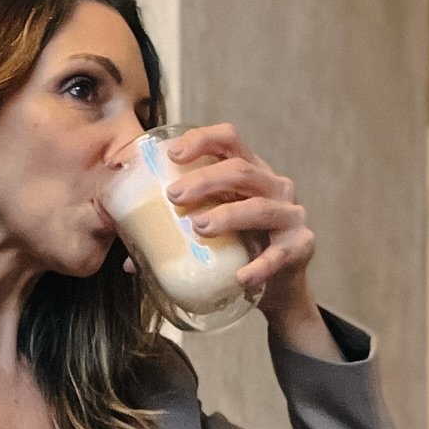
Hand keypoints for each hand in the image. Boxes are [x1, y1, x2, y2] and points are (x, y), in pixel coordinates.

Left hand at [162, 123, 316, 320]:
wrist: (277, 289)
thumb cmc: (239, 252)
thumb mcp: (212, 235)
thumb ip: (175, 237)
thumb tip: (128, 261)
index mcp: (250, 173)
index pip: (229, 141)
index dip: (202, 139)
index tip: (172, 153)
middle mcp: (274, 186)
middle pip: (241, 170)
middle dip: (206, 179)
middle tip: (174, 196)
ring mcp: (290, 215)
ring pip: (260, 206)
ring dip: (228, 215)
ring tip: (199, 228)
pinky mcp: (301, 246)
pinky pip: (279, 254)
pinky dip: (259, 266)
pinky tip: (240, 276)